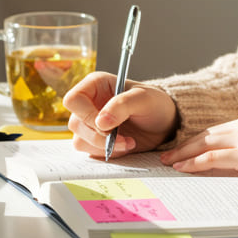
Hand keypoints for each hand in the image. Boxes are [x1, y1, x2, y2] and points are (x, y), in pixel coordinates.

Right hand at [63, 72, 178, 158]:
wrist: (164, 123)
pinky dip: (107, 153)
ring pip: (80, 140)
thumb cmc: (155, 104)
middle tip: (125, 139)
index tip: (108, 126)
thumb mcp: (144, 99)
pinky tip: (125, 146)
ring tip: (129, 142)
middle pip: (75, 124)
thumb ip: (122, 105)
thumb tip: (100, 122)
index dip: (86, 115)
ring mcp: (90, 123)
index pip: (73, 100)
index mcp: (95, 85)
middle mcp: (88, 103)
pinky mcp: (95, 140)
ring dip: (105, 147)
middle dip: (100, 137)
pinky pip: (90, 151)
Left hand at [162, 110, 237, 177]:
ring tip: (169, 161)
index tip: (184, 146)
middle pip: (206, 134)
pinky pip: (212, 157)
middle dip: (184, 144)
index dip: (198, 139)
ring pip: (204, 143)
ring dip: (184, 153)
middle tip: (168, 153)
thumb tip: (233, 161)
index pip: (217, 129)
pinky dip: (194, 162)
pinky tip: (183, 167)